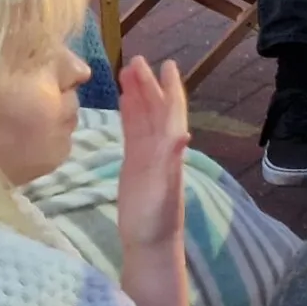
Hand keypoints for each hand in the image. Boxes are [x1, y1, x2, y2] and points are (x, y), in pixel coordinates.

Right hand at [115, 55, 190, 257]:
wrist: (149, 245)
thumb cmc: (156, 220)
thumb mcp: (163, 190)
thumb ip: (170, 161)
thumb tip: (181, 133)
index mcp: (170, 149)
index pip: (171, 112)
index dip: (170, 89)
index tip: (167, 65)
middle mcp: (162, 147)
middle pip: (156, 108)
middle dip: (149, 84)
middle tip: (136, 60)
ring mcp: (148, 155)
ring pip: (143, 117)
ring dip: (138, 94)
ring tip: (126, 71)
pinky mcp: (134, 164)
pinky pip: (133, 132)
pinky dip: (130, 114)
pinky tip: (124, 101)